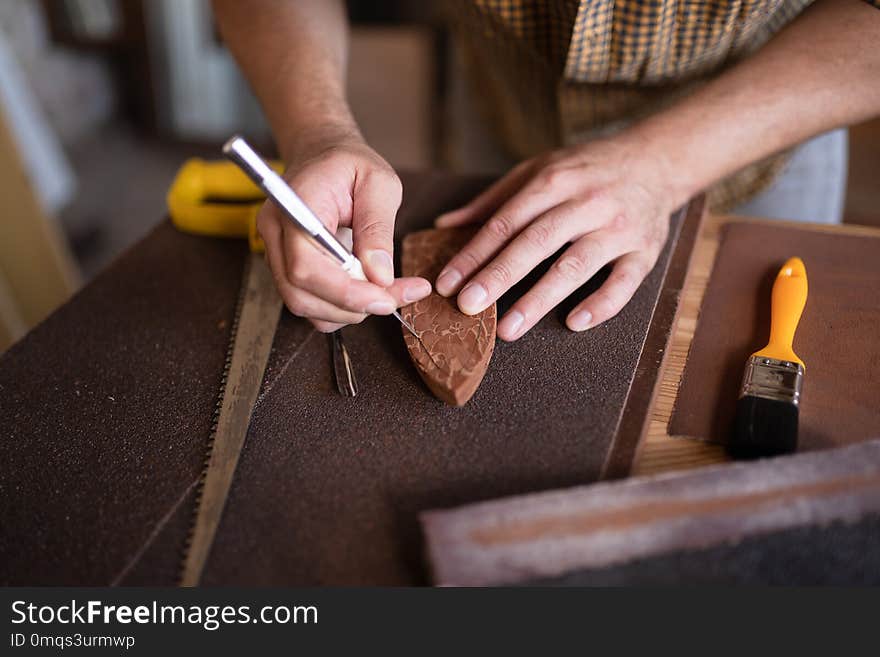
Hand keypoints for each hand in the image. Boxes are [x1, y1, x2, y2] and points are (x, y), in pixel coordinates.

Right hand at [258, 127, 431, 331]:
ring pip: (303, 305)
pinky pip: (308, 302)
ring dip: (348, 310)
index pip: (306, 267)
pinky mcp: (286, 266)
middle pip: (301, 294)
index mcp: (294, 206)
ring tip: (385, 292)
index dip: (345, 292)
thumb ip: (378, 228)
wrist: (322, 154)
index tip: (386, 299)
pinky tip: (366, 291)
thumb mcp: (379, 183)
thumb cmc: (350, 164)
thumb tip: (380, 276)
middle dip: (352, 306)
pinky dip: (339, 307)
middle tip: (395, 298)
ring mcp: (276, 253)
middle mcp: (276, 233)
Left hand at [433, 134, 677, 340]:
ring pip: (575, 265)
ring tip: (508, 329)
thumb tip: (444, 225)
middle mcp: (586, 202)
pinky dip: (602, 304)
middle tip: (468, 307)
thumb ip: (493, 200)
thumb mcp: (539, 169)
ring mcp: (618, 227)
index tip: (447, 283)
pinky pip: (625, 282)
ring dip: (540, 298)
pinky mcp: (646, 250)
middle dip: (498, 276)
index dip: (474, 254)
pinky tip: (574, 323)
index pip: (506, 222)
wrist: (658, 159)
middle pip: (536, 242)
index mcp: (554, 181)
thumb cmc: (586, 170)